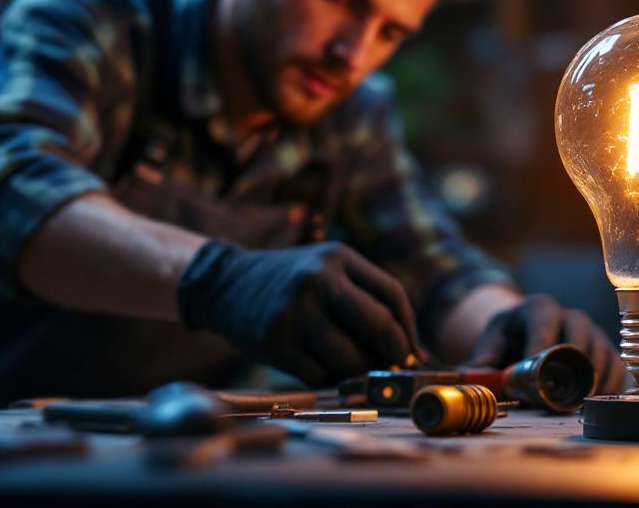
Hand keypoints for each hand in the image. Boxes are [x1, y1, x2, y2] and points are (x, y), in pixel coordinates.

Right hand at [177, 240, 423, 386]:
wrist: (225, 283)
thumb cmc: (290, 284)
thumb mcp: (326, 272)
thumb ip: (365, 301)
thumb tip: (413, 354)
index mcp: (337, 258)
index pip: (392, 295)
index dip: (408, 330)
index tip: (411, 353)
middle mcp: (317, 280)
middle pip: (378, 324)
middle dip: (394, 353)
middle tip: (394, 369)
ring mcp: (294, 311)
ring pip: (349, 358)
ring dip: (358, 372)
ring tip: (351, 368)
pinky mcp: (273, 341)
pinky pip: (318, 376)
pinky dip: (326, 379)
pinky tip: (319, 368)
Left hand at [464, 293, 626, 393]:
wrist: (529, 332)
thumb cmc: (509, 339)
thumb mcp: (491, 344)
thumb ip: (480, 363)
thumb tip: (472, 380)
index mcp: (540, 308)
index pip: (544, 325)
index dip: (542, 349)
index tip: (537, 375)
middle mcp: (571, 315)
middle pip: (579, 337)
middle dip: (571, 367)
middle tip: (562, 396)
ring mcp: (593, 332)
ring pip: (601, 353)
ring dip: (592, 380)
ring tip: (579, 404)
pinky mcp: (607, 350)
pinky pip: (617, 367)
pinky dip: (610, 386)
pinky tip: (598, 402)